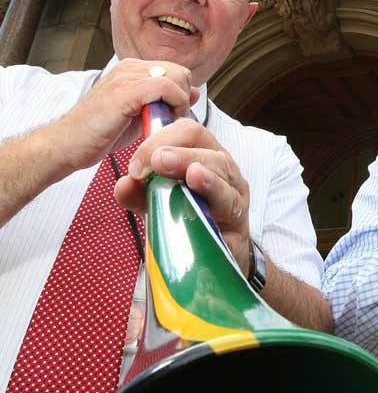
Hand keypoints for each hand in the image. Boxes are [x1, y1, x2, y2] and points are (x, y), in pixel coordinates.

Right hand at [58, 59, 196, 170]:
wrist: (68, 144)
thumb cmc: (100, 132)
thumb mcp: (140, 115)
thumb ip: (164, 102)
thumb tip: (193, 93)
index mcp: (132, 70)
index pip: (176, 72)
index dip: (182, 95)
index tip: (175, 117)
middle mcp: (129, 68)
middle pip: (180, 72)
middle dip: (183, 98)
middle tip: (171, 122)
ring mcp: (126, 77)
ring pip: (175, 76)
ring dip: (179, 104)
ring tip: (164, 125)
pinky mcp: (124, 92)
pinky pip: (164, 87)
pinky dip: (172, 106)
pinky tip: (161, 124)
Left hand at [115, 119, 251, 273]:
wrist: (215, 262)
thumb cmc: (190, 224)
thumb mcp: (158, 205)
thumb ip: (139, 193)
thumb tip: (123, 184)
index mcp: (202, 156)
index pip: (184, 131)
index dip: (159, 140)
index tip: (136, 167)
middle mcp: (221, 166)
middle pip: (201, 141)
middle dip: (173, 149)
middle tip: (153, 162)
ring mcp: (234, 189)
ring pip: (219, 165)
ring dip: (191, 162)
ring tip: (174, 165)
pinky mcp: (240, 216)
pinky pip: (228, 197)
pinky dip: (212, 186)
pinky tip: (197, 179)